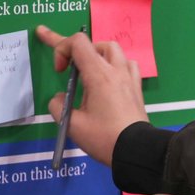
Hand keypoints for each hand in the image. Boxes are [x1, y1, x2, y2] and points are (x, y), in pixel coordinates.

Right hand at [35, 26, 148, 164]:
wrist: (137, 152)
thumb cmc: (104, 138)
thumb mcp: (72, 125)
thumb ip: (58, 106)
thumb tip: (60, 98)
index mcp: (98, 75)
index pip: (78, 42)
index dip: (61, 48)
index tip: (58, 71)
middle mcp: (115, 70)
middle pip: (94, 43)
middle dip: (75, 50)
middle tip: (66, 67)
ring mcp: (129, 77)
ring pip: (113, 50)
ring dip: (96, 54)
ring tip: (87, 69)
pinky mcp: (136, 87)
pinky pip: (127, 64)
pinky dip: (114, 65)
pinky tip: (109, 78)